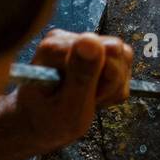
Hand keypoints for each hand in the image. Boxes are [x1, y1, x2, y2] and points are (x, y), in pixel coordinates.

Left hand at [0, 31, 132, 159]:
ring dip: (112, 86)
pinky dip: (113, 86)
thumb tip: (91, 41)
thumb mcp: (68, 109)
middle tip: (88, 100)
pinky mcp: (92, 47)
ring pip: (123, 56)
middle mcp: (65, 37)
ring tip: (89, 99)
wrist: (36, 122)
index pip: (108, 53)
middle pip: (117, 50)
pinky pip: (121, 62)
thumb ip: (81, 77)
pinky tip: (94, 94)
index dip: (105, 83)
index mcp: (54, 48)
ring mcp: (79, 40)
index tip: (85, 100)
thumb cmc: (48, 121)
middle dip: (110, 83)